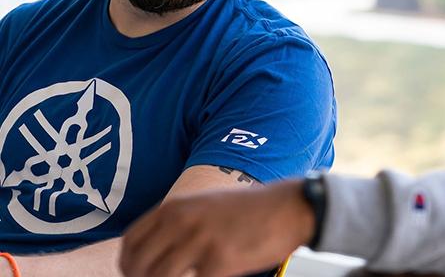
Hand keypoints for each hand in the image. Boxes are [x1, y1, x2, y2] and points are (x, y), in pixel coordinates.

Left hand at [119, 179, 313, 276]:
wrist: (288, 207)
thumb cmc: (250, 208)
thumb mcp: (206, 204)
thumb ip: (178, 222)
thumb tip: (155, 251)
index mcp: (176, 207)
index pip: (131, 241)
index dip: (128, 263)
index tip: (134, 273)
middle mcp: (182, 222)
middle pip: (138, 264)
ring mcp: (199, 242)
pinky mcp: (218, 263)